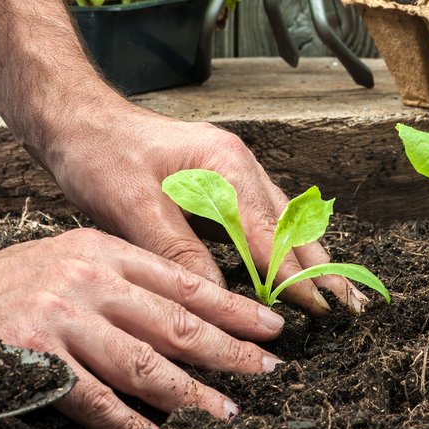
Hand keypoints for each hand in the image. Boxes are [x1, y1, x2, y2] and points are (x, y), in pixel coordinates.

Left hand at [0, 0, 364, 318]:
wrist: (77, 119)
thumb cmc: (101, 154)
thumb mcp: (133, 206)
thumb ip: (178, 251)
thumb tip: (217, 297)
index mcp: (224, 165)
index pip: (270, 232)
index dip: (295, 275)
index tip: (323, 309)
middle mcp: (236, 163)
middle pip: (288, 223)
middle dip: (319, 266)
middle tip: (351, 305)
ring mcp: (228, 168)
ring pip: (279, 217)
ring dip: (305, 255)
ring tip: (334, 290)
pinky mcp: (215, 178)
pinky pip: (260, 213)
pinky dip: (280, 242)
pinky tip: (288, 263)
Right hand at [0, 228, 283, 428]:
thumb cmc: (12, 283)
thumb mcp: (71, 258)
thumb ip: (122, 279)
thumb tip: (182, 314)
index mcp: (104, 249)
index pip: (182, 280)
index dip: (230, 306)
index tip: (268, 326)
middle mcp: (90, 278)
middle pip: (174, 320)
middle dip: (228, 349)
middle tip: (267, 370)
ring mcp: (64, 316)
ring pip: (144, 362)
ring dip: (190, 393)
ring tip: (226, 411)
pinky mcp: (38, 356)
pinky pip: (95, 398)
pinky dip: (127, 421)